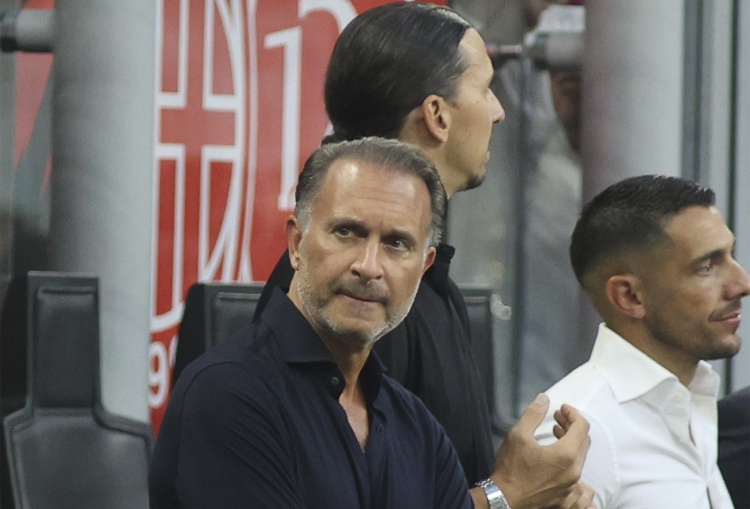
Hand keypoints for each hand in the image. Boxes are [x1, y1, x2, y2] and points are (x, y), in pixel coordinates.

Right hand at [491, 393, 589, 508]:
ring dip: (571, 440)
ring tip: (556, 432)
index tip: (562, 408)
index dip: (573, 413)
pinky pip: (575, 470)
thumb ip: (534, 414)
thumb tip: (544, 399)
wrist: (505, 499)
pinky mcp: (565, 493)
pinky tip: (553, 453)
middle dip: (572, 425)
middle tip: (558, 417)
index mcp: (566, 455)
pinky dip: (568, 456)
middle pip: (584, 440)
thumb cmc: (511, 469)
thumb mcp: (518, 434)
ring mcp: (571, 485)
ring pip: (580, 456)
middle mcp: (574, 471)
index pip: (582, 426)